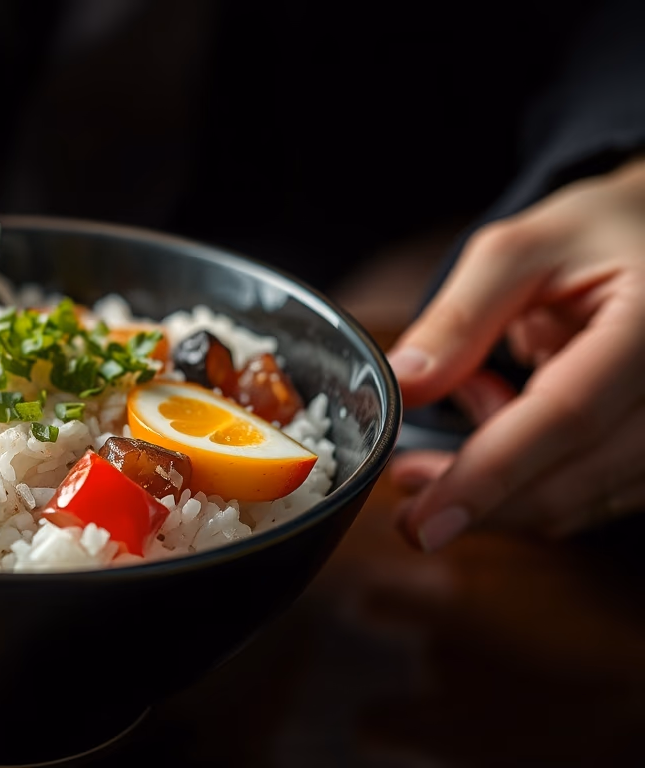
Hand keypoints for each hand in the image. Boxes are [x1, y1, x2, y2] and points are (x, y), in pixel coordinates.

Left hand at [390, 156, 644, 549]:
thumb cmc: (604, 232)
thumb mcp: (524, 247)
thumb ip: (461, 316)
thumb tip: (405, 384)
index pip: (565, 417)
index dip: (488, 476)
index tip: (424, 522)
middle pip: (573, 478)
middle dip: (478, 495)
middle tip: (405, 479)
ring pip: (581, 498)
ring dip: (504, 479)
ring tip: (473, 392)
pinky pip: (595, 491)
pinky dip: (536, 471)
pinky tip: (509, 409)